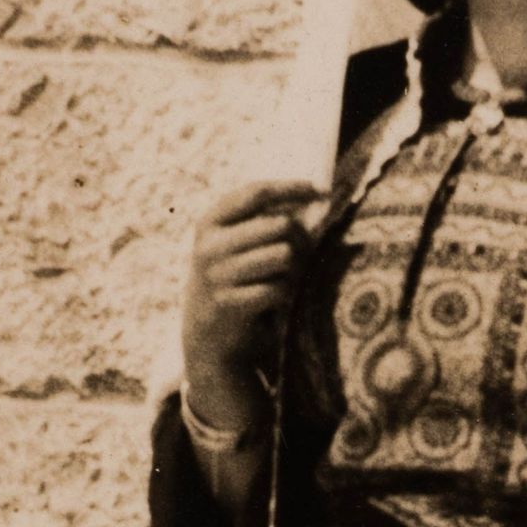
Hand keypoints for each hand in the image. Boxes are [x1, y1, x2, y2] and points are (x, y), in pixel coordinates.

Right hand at [183, 179, 324, 419]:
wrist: (207, 337)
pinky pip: (279, 288)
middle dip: (300, 238)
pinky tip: (273, 301)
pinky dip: (284, 294)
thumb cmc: (230, 282)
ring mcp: (218, 275)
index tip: (319, 191)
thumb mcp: (230, 246)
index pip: (256, 193)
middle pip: (280, 225)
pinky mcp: (231, 303)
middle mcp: (210, 246)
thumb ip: (258, 222)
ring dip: (293, 269)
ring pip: (284, 255)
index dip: (291, 188)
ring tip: (283, 279)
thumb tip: (311, 198)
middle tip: (301, 254)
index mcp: (209, 224)